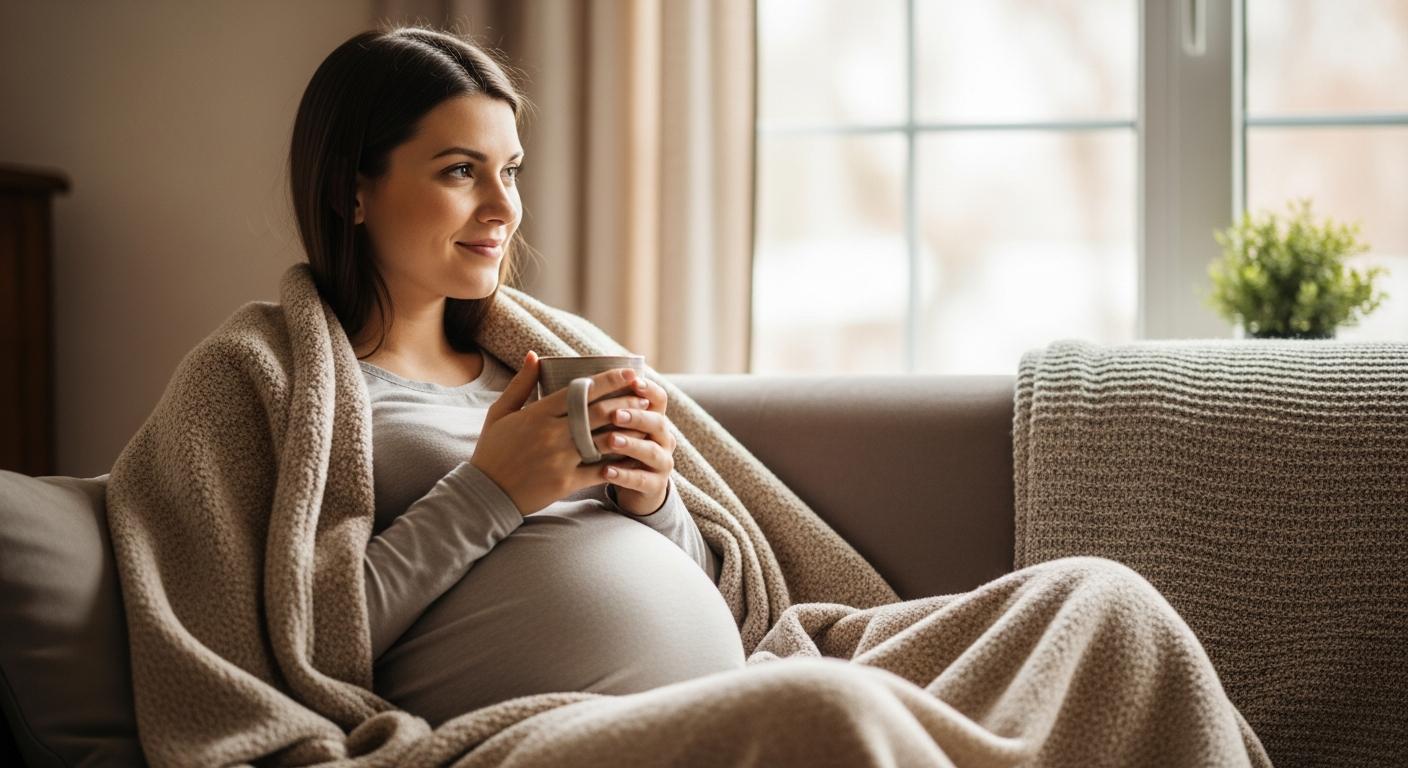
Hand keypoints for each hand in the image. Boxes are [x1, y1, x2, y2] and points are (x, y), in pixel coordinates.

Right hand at [470, 352, 656, 516]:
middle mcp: (551, 434)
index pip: (580, 391)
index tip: (630, 373)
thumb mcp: (500, 413)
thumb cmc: (492, 450)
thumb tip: (534, 355)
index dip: (609, 380)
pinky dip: (618, 462)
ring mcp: (560, 459)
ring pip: (604, 440)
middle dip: (626, 402)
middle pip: (598, 413)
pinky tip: (633, 454)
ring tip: (646, 421)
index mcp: (537, 414)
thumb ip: (521, 384)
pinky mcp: (566, 482)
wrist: (485, 494)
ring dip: (628, 429)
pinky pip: (599, 470)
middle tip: (645, 396)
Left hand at [596, 372, 675, 515]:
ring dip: (631, 445)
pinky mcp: (655, 485)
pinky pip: (642, 480)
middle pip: (658, 423)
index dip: (649, 389)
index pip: (659, 399)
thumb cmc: (620, 450)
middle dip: (637, 417)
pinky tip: (606, 472)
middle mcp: (663, 439)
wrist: (635, 488)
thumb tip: (586, 381)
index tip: (633, 381)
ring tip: (611, 441)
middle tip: (616, 414)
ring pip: (652, 452)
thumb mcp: (618, 428)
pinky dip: (624, 476)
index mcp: (655, 419)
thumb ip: (610, 408)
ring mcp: (662, 463)